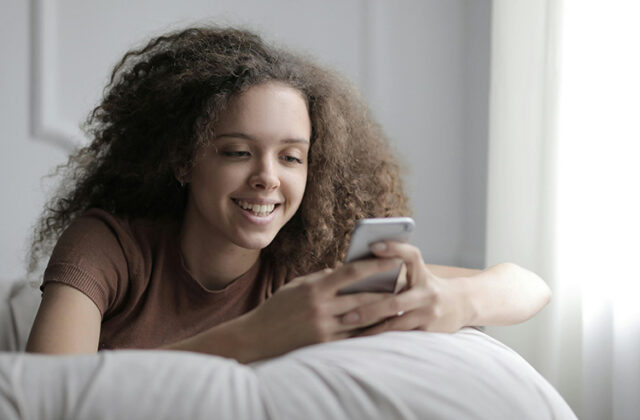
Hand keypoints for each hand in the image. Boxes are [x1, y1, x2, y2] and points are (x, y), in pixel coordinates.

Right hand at [236, 257, 400, 360]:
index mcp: (315, 288)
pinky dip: (370, 332)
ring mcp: (324, 329)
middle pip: (363, 297)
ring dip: (384, 313)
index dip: (375, 264)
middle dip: (387, 290)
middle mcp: (322, 308)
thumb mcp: (297, 286)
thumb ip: (322, 279)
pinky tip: (383, 328)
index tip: (393, 259)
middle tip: (406, 284)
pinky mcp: (325, 347)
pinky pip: (354, 339)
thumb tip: (346, 272)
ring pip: (363, 320)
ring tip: (400, 306)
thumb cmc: (277, 308)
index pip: (351, 272)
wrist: (255, 338)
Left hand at [343, 242, 473, 335]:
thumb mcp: (418, 274)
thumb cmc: (428, 287)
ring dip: (372, 330)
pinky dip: (382, 338)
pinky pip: (401, 336)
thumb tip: (358, 268)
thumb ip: (395, 271)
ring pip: (396, 324)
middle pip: (394, 302)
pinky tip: (366, 341)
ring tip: (351, 333)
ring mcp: (430, 313)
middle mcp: (428, 292)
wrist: (462, 305)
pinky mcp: (429, 330)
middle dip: (368, 310)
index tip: (373, 245)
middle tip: (346, 316)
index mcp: (422, 273)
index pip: (411, 255)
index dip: (394, 248)